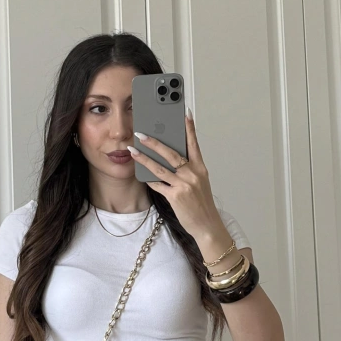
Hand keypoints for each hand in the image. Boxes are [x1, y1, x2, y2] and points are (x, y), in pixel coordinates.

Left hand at [125, 109, 223, 241]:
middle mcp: (193, 174)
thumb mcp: (200, 183)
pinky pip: (158, 185)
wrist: (207, 226)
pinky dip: (149, 179)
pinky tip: (141, 173)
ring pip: (160, 168)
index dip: (189, 129)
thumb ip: (189, 170)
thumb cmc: (202, 205)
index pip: (194, 144)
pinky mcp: (175, 196)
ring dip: (144, 158)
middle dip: (154, 142)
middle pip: (171, 153)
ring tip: (133, 150)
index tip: (184, 114)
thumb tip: (172, 160)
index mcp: (200, 168)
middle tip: (142, 134)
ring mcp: (184, 185)